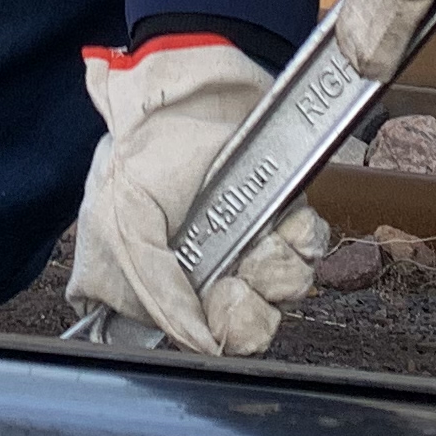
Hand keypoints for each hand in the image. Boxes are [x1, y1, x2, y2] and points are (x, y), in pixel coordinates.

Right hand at [66, 36, 329, 355]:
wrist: (186, 90)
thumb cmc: (143, 153)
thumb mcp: (123, 230)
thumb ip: (157, 296)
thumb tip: (201, 346)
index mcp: (162, 286)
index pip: (200, 341)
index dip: (215, 334)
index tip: (212, 311)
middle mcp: (209, 271)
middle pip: (252, 326)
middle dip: (249, 308)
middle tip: (232, 280)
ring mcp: (249, 243)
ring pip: (286, 291)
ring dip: (273, 266)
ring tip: (251, 234)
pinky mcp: (285, 214)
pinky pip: (312, 248)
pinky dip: (301, 235)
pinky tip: (278, 215)